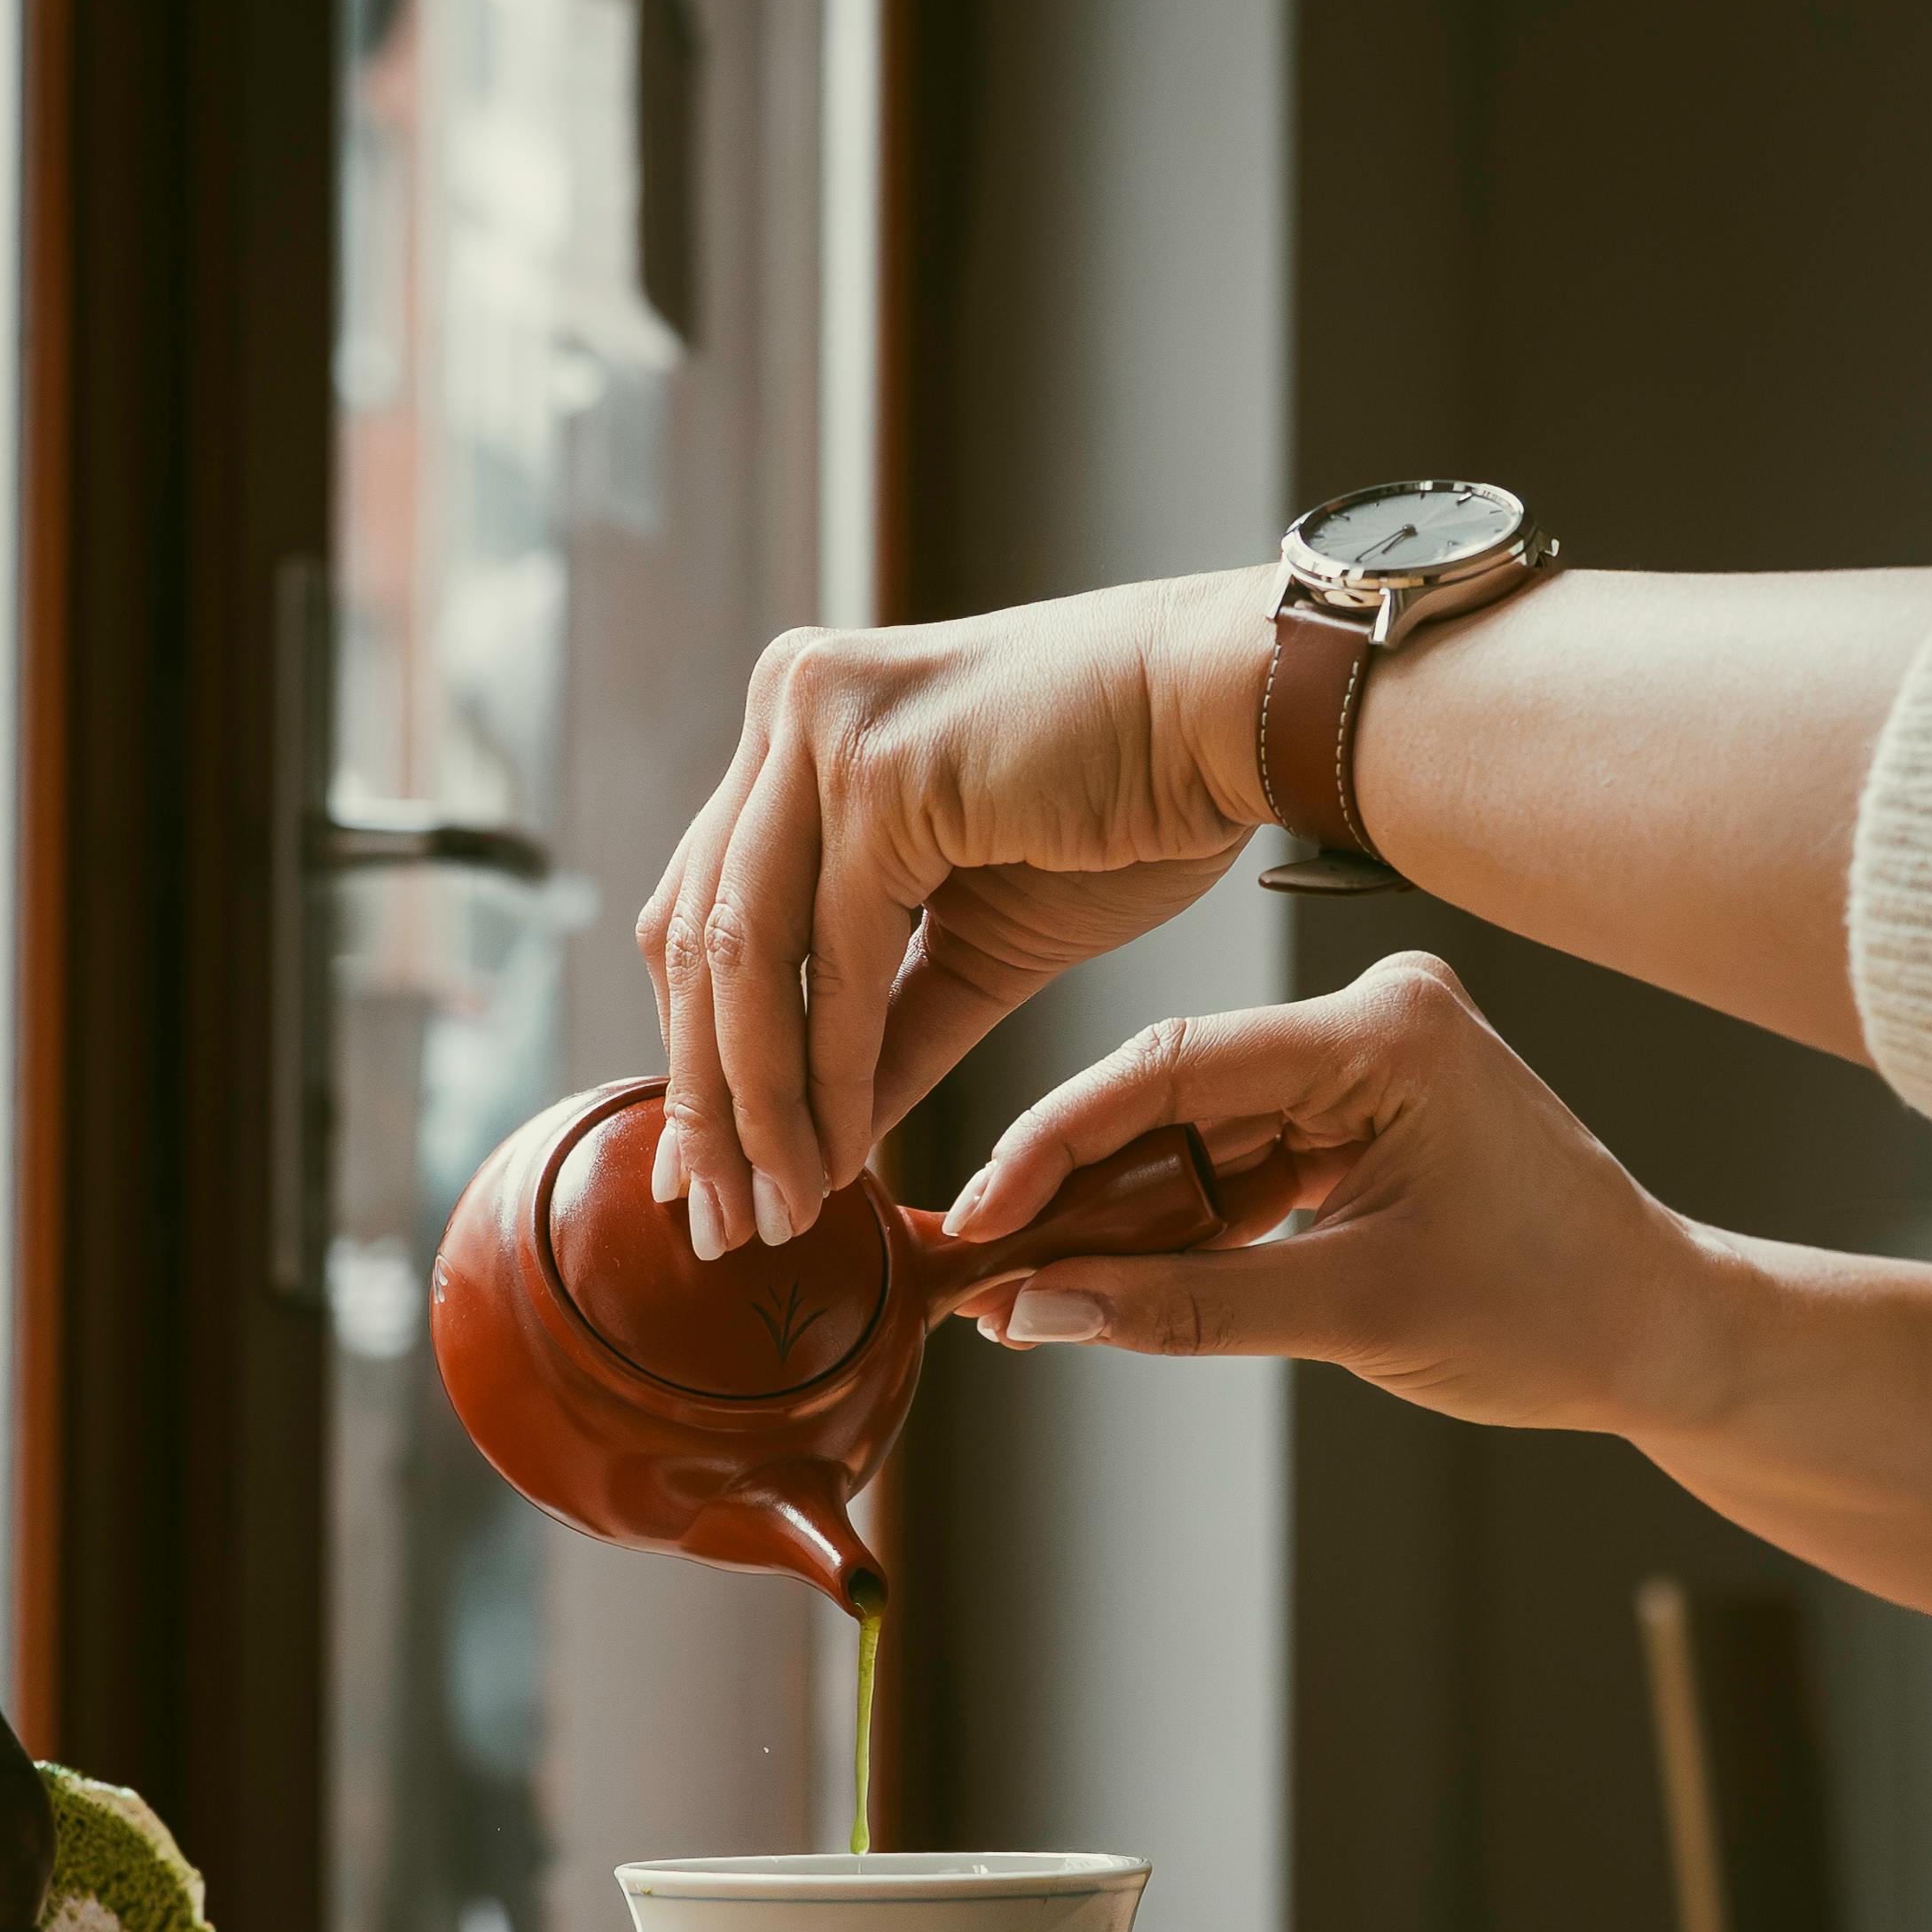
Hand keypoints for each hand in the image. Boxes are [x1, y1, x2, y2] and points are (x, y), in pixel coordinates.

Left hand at [635, 569, 1280, 1256]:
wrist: (1239, 719)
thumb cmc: (1131, 809)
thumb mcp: (975, 943)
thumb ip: (884, 1030)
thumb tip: (816, 1142)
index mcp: (796, 724)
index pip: (698, 910)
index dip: (692, 1051)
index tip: (703, 1174)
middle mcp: (788, 705)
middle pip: (692, 939)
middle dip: (706, 1103)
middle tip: (721, 1227)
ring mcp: (823, 727)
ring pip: (741, 958)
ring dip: (756, 1108)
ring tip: (777, 1213)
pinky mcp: (877, 770)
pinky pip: (831, 960)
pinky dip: (827, 1074)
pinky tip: (836, 1157)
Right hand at [944, 953, 1728, 1438]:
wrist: (1666, 1334)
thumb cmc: (1552, 1316)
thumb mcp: (1354, 1316)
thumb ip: (1183, 1308)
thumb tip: (1039, 1312)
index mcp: (1384, 1031)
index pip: (1172, 1068)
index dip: (1053, 1147)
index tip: (976, 1221)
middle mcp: (1373, 1016)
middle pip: (1172, 1092)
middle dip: (1076, 1186)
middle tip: (982, 1264)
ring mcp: (1370, 1058)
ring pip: (1198, 1130)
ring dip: (1122, 1212)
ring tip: (1032, 1284)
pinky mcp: (1368, 1106)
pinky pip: (1242, 1156)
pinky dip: (1183, 1221)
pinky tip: (1114, 1273)